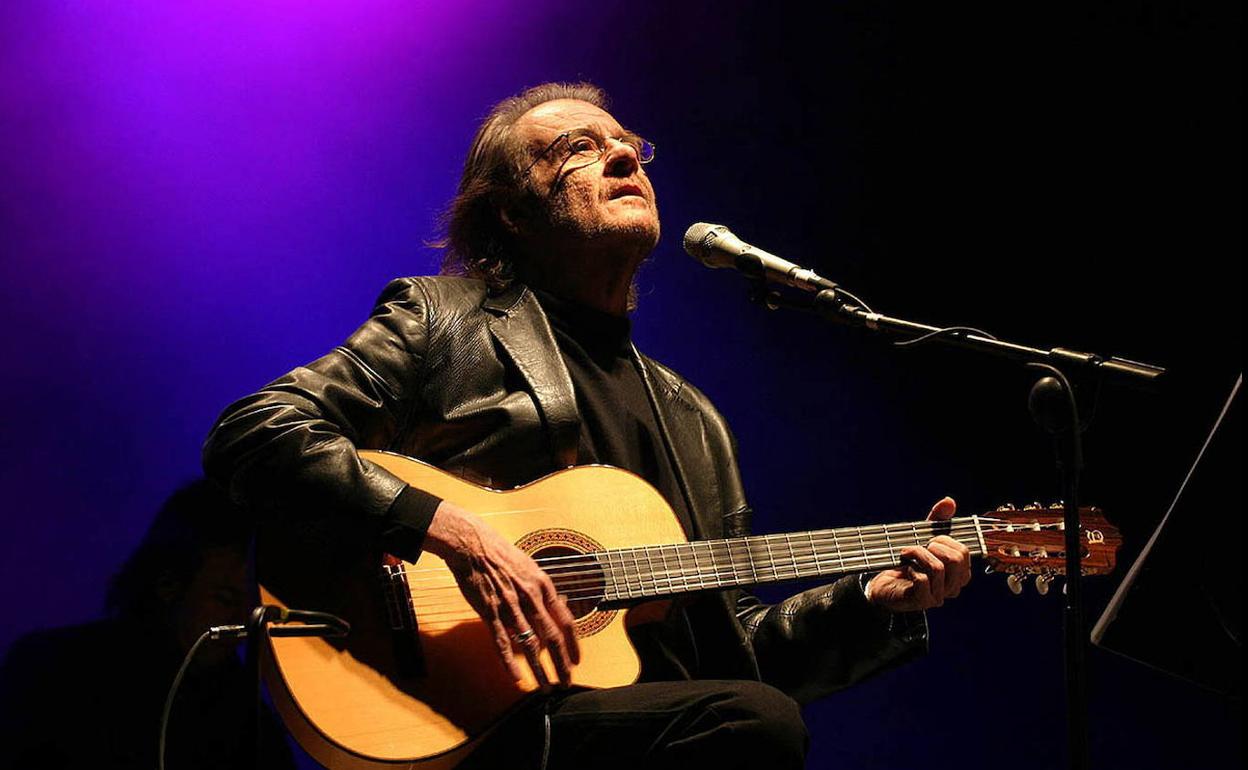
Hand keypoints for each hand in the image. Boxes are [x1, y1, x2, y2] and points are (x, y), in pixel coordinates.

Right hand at [423, 500, 579, 689]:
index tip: (577, 661)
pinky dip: (509, 663)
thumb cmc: (501, 555)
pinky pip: (502, 642)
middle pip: (552, 637)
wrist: (473, 544)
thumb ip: (540, 591)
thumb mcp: (529, 568)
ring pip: (530, 644)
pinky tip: (516, 679)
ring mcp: (510, 606)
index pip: (565, 620)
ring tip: (546, 687)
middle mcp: (531, 597)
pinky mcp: (490, 612)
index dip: (573, 644)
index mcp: (543, 586)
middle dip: (562, 663)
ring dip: (539, 669)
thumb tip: (552, 609)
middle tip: (566, 681)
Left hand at [865, 497, 971, 611]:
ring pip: (938, 568)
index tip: (930, 540)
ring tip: (907, 553)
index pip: (964, 552)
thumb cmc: (908, 562)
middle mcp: (953, 586)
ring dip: (918, 554)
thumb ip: (938, 520)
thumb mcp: (924, 537)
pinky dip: (911, 568)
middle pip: (956, 559)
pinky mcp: (922, 601)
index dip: (945, 540)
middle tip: (919, 545)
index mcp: (959, 573)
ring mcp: (939, 596)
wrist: (884, 585)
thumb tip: (949, 501)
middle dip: (934, 546)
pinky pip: (922, 580)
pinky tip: (905, 568)